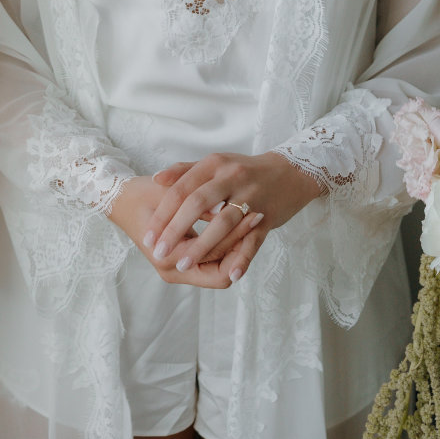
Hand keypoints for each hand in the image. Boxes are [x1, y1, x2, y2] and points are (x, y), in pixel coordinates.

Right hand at [107, 175, 259, 287]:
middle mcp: (174, 270)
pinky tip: (240, 223)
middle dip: (241, 245)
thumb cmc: (141, 194)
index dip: (236, 239)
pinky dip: (227, 245)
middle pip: (221, 270)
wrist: (121, 199)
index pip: (215, 260)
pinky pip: (212, 260)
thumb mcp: (169, 194)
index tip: (252, 213)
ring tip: (254, 217)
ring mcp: (178, 267)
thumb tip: (225, 208)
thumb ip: (196, 206)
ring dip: (236, 245)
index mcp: (168, 258)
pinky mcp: (182, 259)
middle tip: (258, 216)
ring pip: (219, 267)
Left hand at [143, 151, 324, 282]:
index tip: (148, 235)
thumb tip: (157, 179)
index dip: (163, 213)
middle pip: (197, 203)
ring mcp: (251, 196)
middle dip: (175, 230)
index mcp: (214, 165)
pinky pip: (253, 239)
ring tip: (182, 265)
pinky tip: (231, 274)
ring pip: (222, 223)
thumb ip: (185, 171)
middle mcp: (231, 177)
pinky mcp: (267, 215)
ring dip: (201, 246)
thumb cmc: (244, 170)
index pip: (181, 190)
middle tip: (158, 251)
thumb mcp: (215, 163)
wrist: (291, 171)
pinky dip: (242, 257)